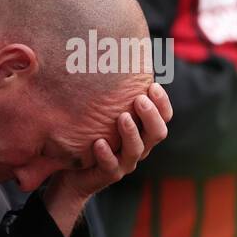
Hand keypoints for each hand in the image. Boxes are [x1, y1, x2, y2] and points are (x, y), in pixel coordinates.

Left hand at [43, 84, 173, 232]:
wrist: (72, 175)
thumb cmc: (90, 137)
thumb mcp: (104, 117)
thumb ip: (113, 98)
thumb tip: (111, 61)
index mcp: (143, 132)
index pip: (164, 117)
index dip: (162, 103)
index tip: (153, 86)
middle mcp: (139, 147)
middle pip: (157, 133)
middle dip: (151, 115)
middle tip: (140, 100)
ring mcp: (125, 162)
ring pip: (136, 150)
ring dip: (131, 132)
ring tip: (122, 117)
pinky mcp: (108, 174)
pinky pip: (110, 166)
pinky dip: (106, 154)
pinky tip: (98, 143)